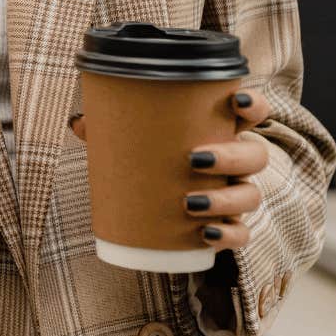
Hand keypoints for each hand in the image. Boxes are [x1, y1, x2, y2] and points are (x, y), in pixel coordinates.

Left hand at [69, 89, 272, 247]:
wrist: (156, 206)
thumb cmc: (151, 158)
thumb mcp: (133, 139)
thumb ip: (110, 127)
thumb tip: (79, 122)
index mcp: (219, 131)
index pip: (251, 111)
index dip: (252, 103)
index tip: (236, 100)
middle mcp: (236, 162)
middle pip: (256, 155)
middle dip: (232, 156)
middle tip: (196, 158)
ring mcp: (236, 194)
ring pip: (251, 195)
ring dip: (225, 200)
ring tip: (190, 202)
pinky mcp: (230, 226)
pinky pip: (241, 234)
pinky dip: (228, 235)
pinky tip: (205, 235)